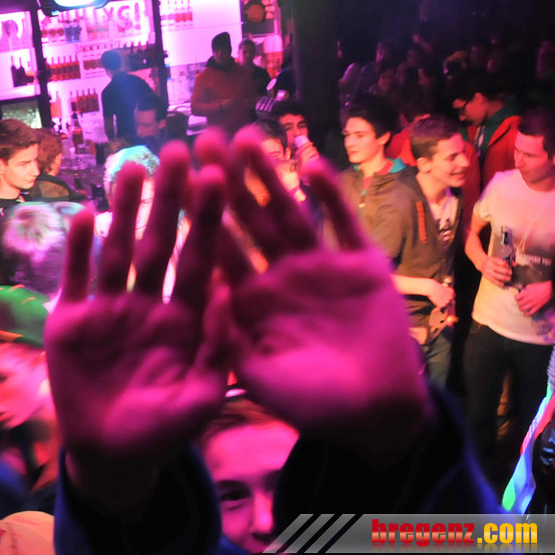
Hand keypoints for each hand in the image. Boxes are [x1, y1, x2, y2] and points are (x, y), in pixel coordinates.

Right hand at [46, 142, 227, 502]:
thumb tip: (229, 291)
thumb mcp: (202, 397)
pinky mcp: (72, 320)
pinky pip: (76, 279)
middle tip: (178, 151)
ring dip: (124, 211)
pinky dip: (78, 249)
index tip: (218, 176)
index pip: (200, 259)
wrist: (112, 456)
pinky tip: (83, 214)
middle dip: (169, 199)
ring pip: (118, 251)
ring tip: (133, 169)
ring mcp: (110, 308)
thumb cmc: (165, 431)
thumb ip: (218, 347)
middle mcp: (149, 302)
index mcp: (186, 316)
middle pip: (160, 242)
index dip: (207, 219)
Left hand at [196, 130, 430, 463]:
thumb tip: (203, 292)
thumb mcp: (258, 378)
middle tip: (205, 140)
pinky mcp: (362, 264)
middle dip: (227, 182)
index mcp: (250, 300)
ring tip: (249, 138)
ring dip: (270, 176)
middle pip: (249, 221)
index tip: (177, 181)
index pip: (218, 250)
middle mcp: (280, 275)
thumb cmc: (312, 404)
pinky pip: (343, 225)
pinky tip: (311, 166)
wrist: (377, 415)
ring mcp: (321, 267)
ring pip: (290, 213)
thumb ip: (228, 340)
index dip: (199, 217)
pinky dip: (330, 197)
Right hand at [427, 279, 454, 309]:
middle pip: (453, 303)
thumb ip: (444, 291)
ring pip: (446, 307)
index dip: (450, 298)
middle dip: (450, 304)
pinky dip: (436, 310)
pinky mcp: (441, 305)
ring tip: (441, 311)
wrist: (431, 288)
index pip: (454, 296)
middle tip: (446, 304)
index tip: (448, 299)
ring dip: (444, 308)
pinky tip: (434, 312)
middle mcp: (450, 297)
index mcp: (452, 292)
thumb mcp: (442, 287)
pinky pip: (439, 309)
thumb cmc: (435, 286)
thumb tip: (442, 295)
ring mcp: (446, 302)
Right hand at [481, 256, 512, 286]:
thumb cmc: (492, 261)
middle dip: (506, 271)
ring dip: (504, 278)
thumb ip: (506, 261)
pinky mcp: (487, 276)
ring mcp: (487, 271)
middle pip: (499, 269)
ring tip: (509, 278)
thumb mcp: (497, 258)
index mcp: (492, 260)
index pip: (500, 262)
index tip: (509, 266)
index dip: (505, 264)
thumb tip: (515, 265)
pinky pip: (493, 281)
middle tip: (511, 273)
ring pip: (496, 276)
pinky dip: (498, 283)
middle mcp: (489, 265)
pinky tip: (503, 284)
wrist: (481, 263)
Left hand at [515, 281, 551, 315]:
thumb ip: (525, 289)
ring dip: (521, 309)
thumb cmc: (540, 286)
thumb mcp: (530, 286)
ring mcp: (533, 303)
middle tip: (520, 303)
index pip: (516, 298)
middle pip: (519, 304)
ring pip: (524, 308)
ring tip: (521, 308)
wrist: (549, 289)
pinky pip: (531, 312)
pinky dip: (527, 314)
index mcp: (526, 293)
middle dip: (518, 303)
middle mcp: (528, 299)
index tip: (517, 298)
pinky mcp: (537, 306)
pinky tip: (525, 314)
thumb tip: (522, 292)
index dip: (516, 298)